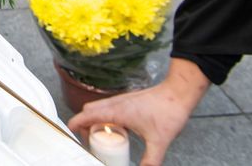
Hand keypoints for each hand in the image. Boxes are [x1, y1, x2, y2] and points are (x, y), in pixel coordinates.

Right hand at [67, 59, 209, 165]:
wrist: (179, 93)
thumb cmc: (168, 111)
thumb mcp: (158, 141)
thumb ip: (151, 160)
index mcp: (115, 111)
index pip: (85, 116)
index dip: (74, 125)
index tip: (73, 136)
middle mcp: (114, 103)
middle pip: (88, 111)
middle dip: (84, 126)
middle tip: (91, 142)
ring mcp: (121, 100)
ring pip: (98, 108)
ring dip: (95, 121)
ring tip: (105, 137)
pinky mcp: (127, 100)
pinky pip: (108, 107)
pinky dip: (106, 118)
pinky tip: (120, 130)